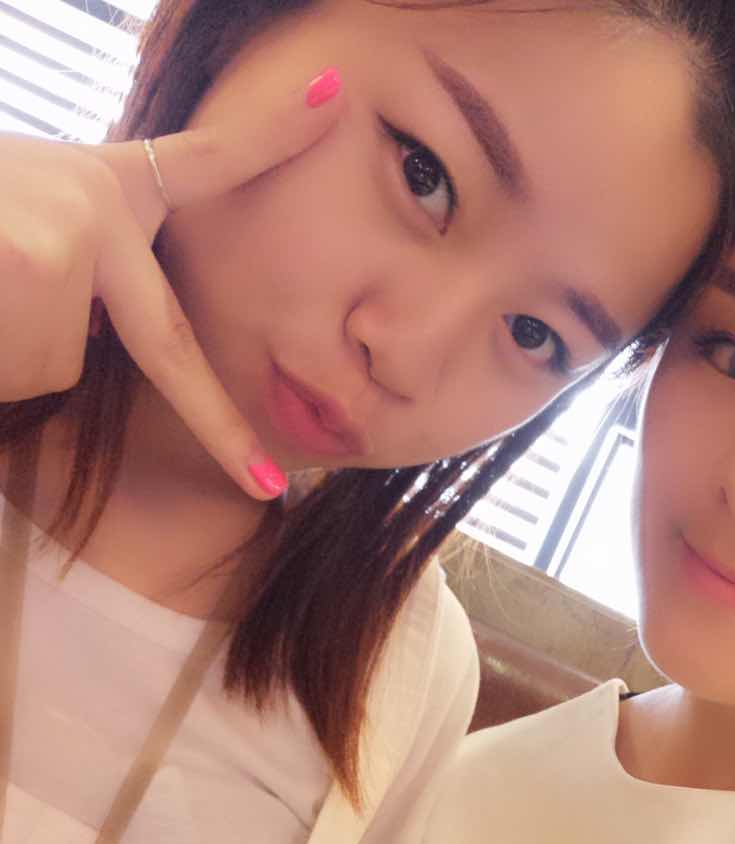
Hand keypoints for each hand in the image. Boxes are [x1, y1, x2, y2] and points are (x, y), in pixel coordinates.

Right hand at [0, 67, 343, 498]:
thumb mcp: (23, 219)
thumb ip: (82, 261)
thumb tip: (93, 327)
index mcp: (104, 183)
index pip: (204, 160)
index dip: (271, 136)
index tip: (335, 99)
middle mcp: (99, 204)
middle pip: (161, 345)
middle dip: (223, 430)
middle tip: (268, 486)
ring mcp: (70, 238)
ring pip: (65, 365)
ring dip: (11, 356)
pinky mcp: (37, 267)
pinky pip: (30, 371)